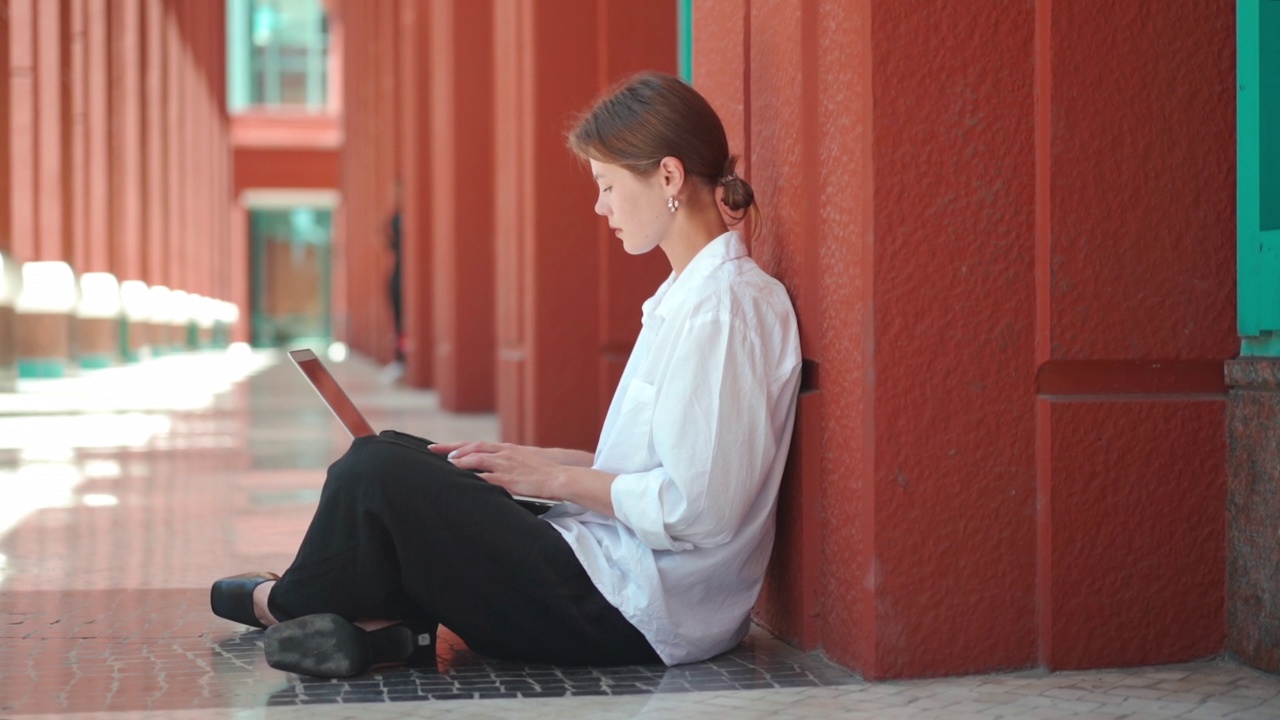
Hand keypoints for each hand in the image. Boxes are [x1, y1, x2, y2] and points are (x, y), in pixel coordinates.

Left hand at [428, 441, 564, 499]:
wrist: (559, 476)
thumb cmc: (543, 472)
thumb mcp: (523, 462)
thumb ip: (507, 463)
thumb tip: (492, 470)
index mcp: (506, 449)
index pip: (476, 444)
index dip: (457, 446)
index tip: (440, 448)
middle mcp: (503, 453)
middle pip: (471, 448)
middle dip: (450, 449)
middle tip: (431, 451)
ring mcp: (505, 465)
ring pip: (475, 459)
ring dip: (458, 462)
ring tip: (444, 465)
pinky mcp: (508, 479)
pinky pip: (485, 478)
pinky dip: (471, 479)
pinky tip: (460, 482)